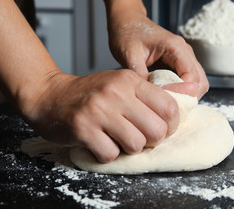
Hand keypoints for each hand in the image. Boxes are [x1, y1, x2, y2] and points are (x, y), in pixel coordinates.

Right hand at [23, 70, 185, 162]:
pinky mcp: (83, 129)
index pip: (169, 107)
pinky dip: (106, 153)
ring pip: (136, 145)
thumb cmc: (90, 93)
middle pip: (156, 130)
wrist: (51, 95)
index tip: (160, 128)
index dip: (170, 125)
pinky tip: (99, 142)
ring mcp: (98, 111)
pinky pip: (110, 154)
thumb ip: (148, 95)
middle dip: (151, 140)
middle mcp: (116, 93)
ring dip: (128, 148)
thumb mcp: (120, 84)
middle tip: (138, 136)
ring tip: (116, 138)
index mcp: (129, 80)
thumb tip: (182, 106)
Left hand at [107, 10, 208, 98]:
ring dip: (185, 96)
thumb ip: (141, 75)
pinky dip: (180, 91)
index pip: (192, 77)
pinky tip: (166, 97)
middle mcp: (184, 52)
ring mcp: (183, 58)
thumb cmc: (126, 33)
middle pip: (200, 82)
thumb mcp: (129, 55)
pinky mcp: (178, 63)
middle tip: (168, 109)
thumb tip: (151, 97)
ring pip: (197, 83)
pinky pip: (187, 81)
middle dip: (187, 98)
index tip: (167, 103)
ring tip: (167, 104)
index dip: (182, 94)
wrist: (126, 21)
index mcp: (176, 47)